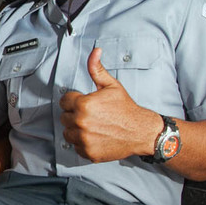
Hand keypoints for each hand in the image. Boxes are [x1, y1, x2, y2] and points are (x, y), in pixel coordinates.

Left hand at [59, 48, 162, 162]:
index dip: (75, 101)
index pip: (64, 101)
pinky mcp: (88, 153)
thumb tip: (95, 51)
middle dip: (75, 115)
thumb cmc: (126, 108)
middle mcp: (81, 122)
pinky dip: (84, 143)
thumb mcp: (111, 86)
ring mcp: (84, 139)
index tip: (86, 104)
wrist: (141, 131)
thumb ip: (97, 69)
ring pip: (68, 133)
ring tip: (94, 126)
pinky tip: (97, 137)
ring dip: (77, 130)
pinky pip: (76, 147)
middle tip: (93, 115)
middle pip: (64, 117)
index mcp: (83, 104)